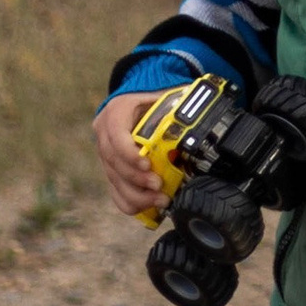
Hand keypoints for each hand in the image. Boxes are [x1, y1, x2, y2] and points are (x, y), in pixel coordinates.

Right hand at [92, 95, 166, 218]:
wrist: (140, 106)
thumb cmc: (156, 102)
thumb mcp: (165, 98)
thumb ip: (177, 108)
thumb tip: (199, 120)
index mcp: (116, 112)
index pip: (115, 135)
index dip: (129, 153)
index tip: (147, 164)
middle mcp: (105, 134)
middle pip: (113, 162)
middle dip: (136, 179)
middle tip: (158, 186)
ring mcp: (106, 155)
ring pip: (114, 180)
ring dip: (137, 195)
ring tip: (160, 200)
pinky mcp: (111, 171)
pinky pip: (115, 192)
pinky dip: (131, 202)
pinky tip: (148, 206)